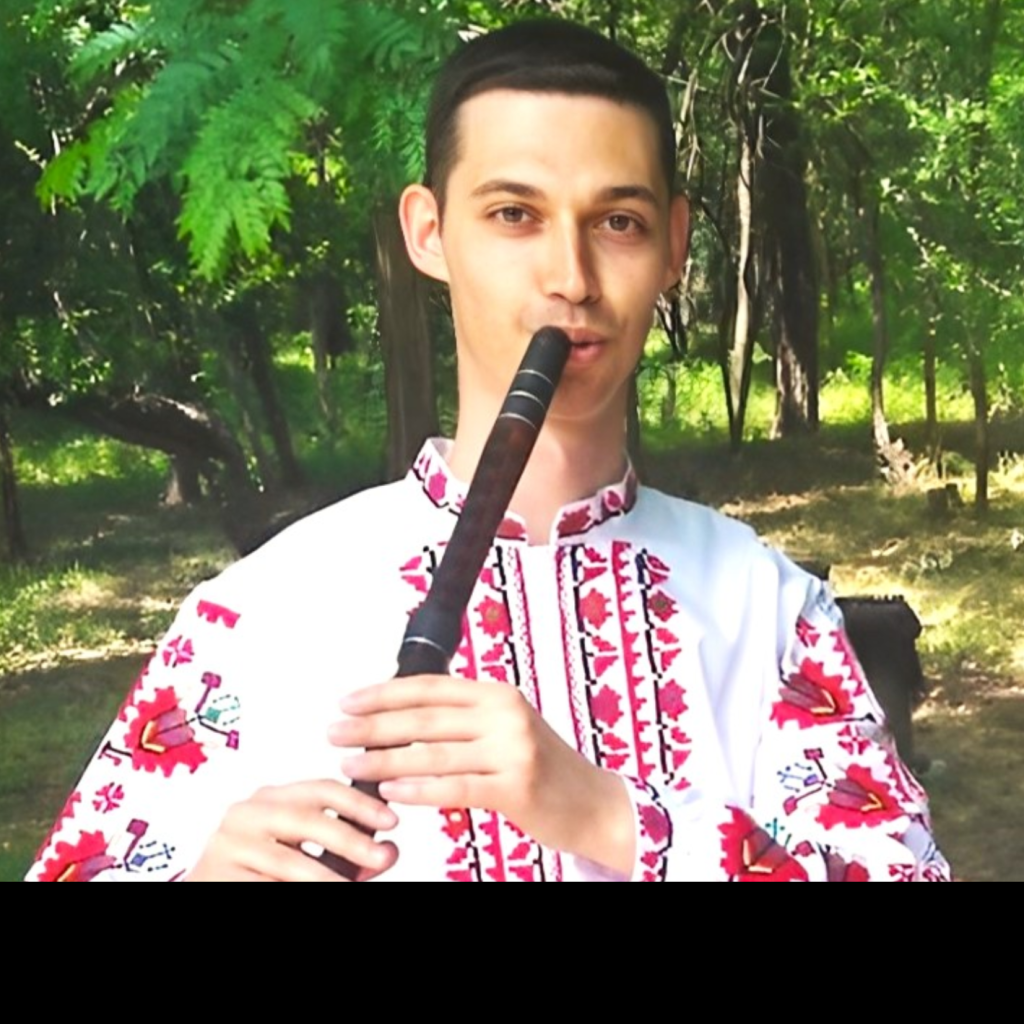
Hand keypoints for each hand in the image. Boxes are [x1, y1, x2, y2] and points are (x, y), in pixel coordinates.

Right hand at [186, 780, 398, 881]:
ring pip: (289, 860)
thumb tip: (390, 852)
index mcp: (272, 799)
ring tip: (351, 888)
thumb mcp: (306, 859)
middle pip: (307, 819)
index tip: (391, 820)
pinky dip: (295, 891)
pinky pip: (266, 884)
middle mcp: (247, 812)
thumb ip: (347, 856)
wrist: (211, 890)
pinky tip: (326, 891)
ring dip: (326, 878)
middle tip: (382, 857)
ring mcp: (228, 843)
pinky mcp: (215, 874)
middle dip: (350, 839)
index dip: (359, 803)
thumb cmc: (261, 874)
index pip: (322, 789)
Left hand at [329, 677, 634, 874]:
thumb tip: (399, 715)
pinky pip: (456, 787)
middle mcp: (505, 715)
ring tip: (351, 764)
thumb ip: (462, 718)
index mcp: (498, 693)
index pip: (430, 687)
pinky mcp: (515, 788)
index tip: (348, 702)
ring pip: (433, 753)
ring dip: (385, 759)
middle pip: (424, 717)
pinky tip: (390, 790)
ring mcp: (512, 750)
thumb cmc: (542, 766)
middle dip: (373, 725)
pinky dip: (418, 788)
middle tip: (336, 732)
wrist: (592, 802)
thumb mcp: (506, 727)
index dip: (384, 693)